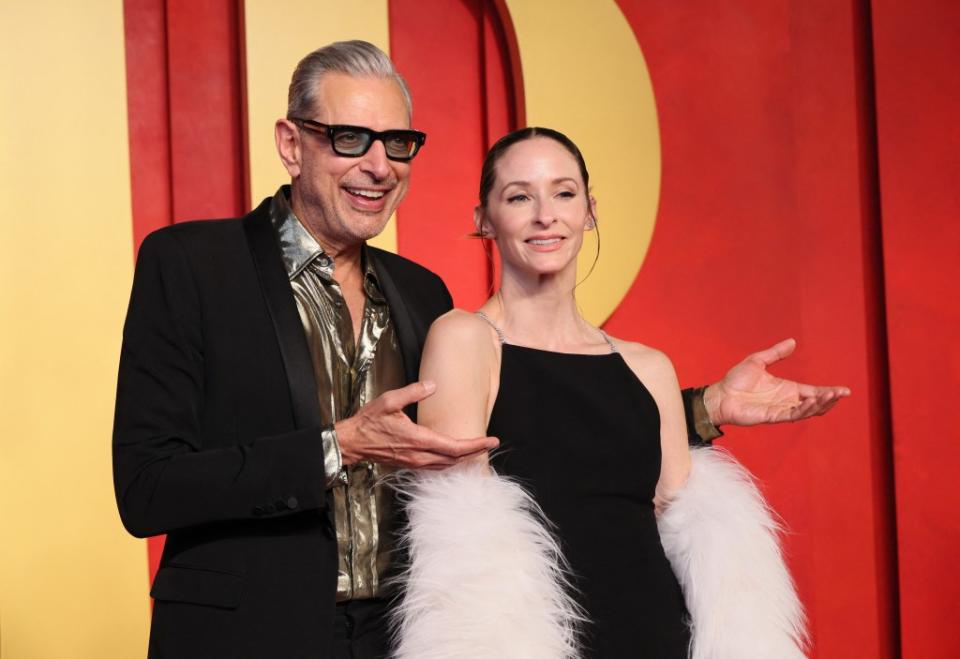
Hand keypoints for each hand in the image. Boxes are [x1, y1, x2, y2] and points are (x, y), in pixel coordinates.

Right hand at [335, 380, 498, 468]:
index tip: (491, 441)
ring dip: (464, 458)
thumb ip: (413, 392)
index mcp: (418, 440)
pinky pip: (436, 467)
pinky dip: (450, 462)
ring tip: (477, 449)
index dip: (476, 445)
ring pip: (446, 465)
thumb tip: (432, 385)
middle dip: (475, 452)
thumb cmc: (369, 422)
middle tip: (490, 444)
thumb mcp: (389, 401)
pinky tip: (455, 456)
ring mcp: (414, 462)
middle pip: (455, 459)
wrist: (352, 443)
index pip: (454, 447)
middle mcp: (419, 455)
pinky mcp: (410, 464)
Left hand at [703, 338, 850, 426]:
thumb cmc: (736, 381)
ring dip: (819, 404)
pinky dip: (803, 410)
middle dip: (829, 399)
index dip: (829, 392)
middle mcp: (786, 401)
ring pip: (806, 411)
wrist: (719, 394)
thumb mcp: (758, 361)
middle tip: (842, 393)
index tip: (845, 390)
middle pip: (814, 404)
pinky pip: (790, 415)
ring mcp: (779, 410)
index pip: (813, 392)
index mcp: (787, 389)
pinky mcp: (770, 417)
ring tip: (830, 396)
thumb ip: (776, 353)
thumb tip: (793, 342)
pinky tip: (811, 402)